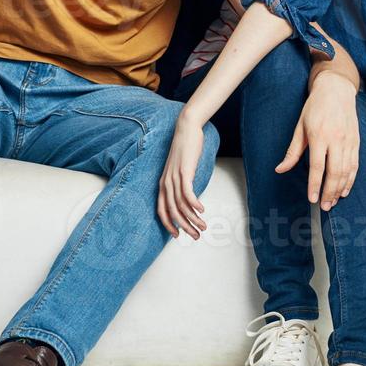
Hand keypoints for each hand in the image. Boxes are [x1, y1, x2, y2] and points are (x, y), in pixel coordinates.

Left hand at [158, 113, 209, 238]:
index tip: (178, 236)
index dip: (168, 225)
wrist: (186, 129)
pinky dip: (194, 204)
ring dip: (193, 218)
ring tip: (203, 226)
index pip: (161, 210)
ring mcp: (174, 177)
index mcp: (162, 184)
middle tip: (196, 236)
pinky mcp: (184, 172)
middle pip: (172, 211)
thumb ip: (181, 183)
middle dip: (184, 227)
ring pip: (181, 205)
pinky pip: (187, 193)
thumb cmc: (185, 150)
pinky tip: (202, 210)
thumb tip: (188, 198)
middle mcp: (166, 183)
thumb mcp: (180, 170)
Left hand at [276, 72, 358, 210]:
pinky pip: (355, 165)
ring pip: (346, 171)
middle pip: (334, 172)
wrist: (336, 89)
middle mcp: (336, 140)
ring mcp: (349, 141)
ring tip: (332, 202)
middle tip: (323, 206)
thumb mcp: (299, 126)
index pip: (317, 166)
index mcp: (320, 135)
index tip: (312, 199)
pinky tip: (344, 190)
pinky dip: (351, 180)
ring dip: (340, 189)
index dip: (315, 184)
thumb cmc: (315, 107)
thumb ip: (292, 151)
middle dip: (329, 192)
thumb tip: (280, 169)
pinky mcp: (356, 142)